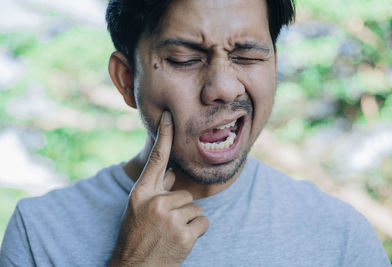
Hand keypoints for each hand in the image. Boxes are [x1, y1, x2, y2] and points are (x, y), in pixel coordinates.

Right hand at [108, 111, 209, 266]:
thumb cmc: (136, 237)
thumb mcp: (137, 210)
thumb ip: (155, 189)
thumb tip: (172, 173)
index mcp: (141, 193)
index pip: (156, 160)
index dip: (164, 136)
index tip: (169, 116)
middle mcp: (155, 202)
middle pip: (185, 193)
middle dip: (181, 208)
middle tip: (166, 225)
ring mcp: (170, 219)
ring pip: (196, 208)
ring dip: (189, 221)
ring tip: (172, 234)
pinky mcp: (184, 235)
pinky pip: (204, 222)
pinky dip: (197, 232)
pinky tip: (182, 241)